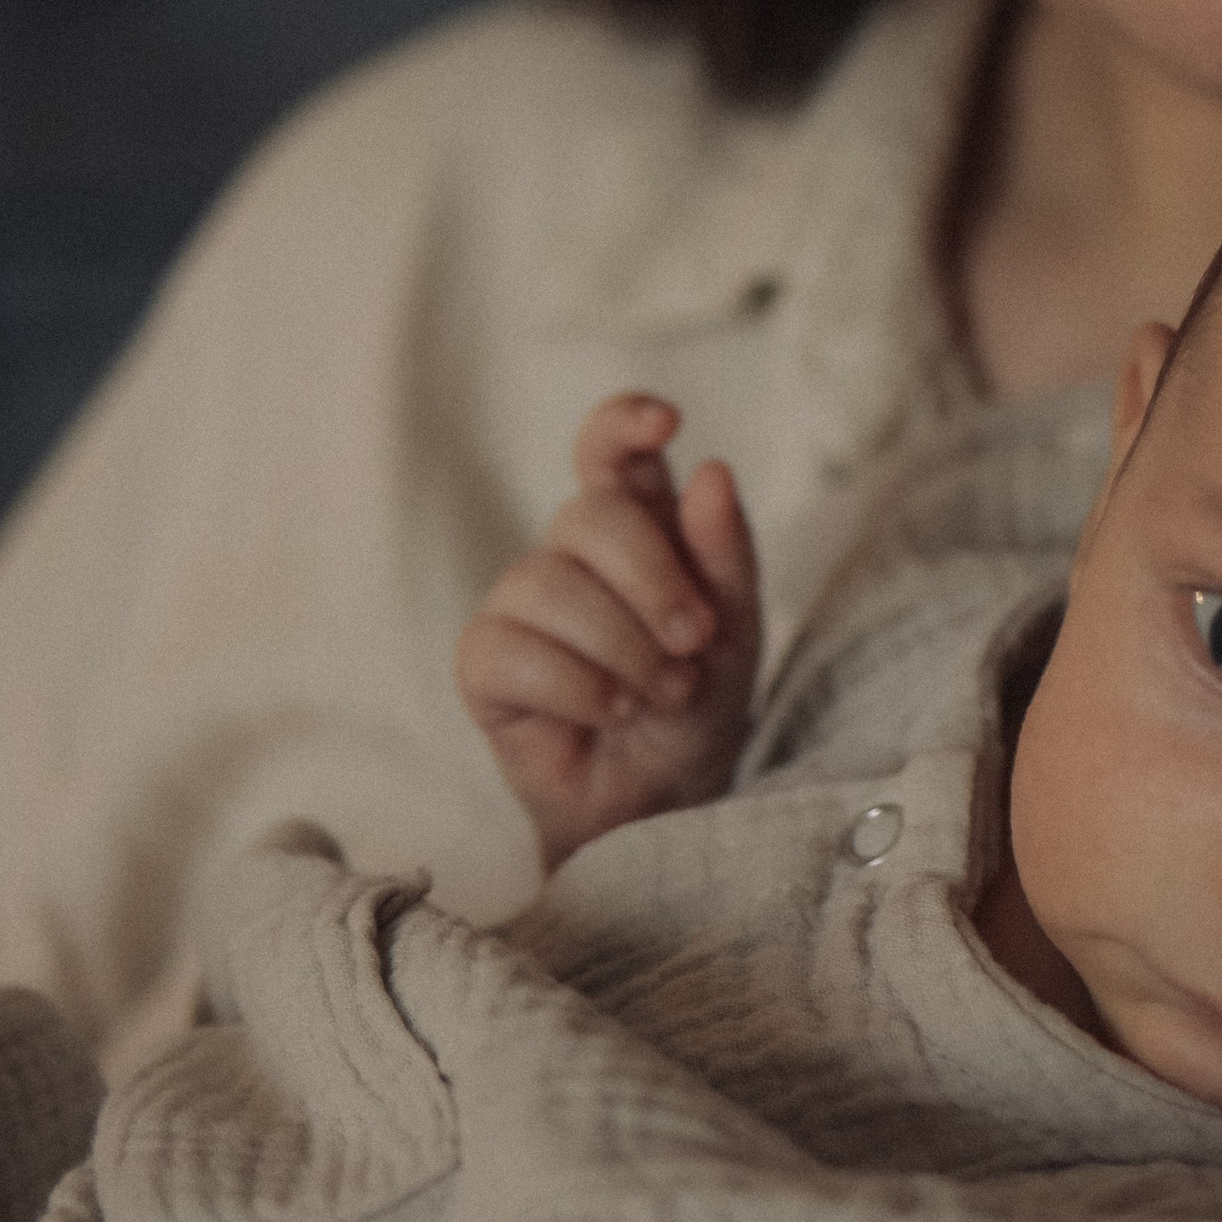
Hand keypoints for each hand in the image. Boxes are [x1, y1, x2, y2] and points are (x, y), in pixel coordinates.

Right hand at [456, 394, 761, 869]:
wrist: (664, 799)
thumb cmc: (698, 702)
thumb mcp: (736, 628)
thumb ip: (726, 552)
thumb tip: (711, 470)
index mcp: (637, 524)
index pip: (609, 450)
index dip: (624, 423)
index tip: (668, 422)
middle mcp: (572, 554)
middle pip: (589, 517)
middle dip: (654, 583)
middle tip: (694, 645)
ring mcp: (522, 604)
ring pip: (547, 584)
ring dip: (623, 649)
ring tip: (658, 695)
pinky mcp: (485, 663)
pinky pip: (511, 650)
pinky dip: (577, 687)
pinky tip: (609, 712)